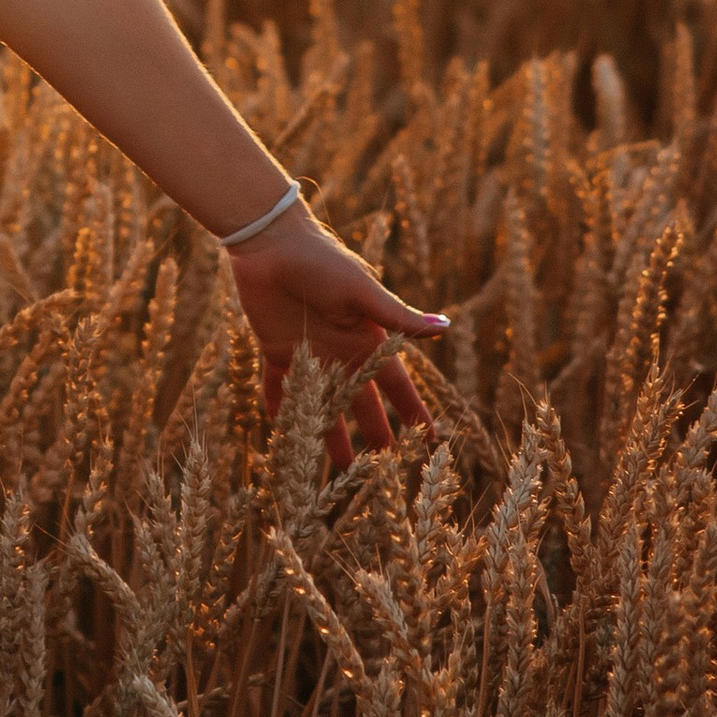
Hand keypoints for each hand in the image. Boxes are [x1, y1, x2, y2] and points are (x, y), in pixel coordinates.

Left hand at [232, 208, 445, 473]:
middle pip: (361, 403)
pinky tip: (280, 432)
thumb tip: (445, 330)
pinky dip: (279, 407)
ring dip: (328, 434)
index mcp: (368, 341)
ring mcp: (309, 354)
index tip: (430, 441)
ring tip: (336, 471)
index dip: (413, 412)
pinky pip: (277, 386)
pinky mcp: (276, 349)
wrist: (271, 243)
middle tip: (380, 473)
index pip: (397, 386)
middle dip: (374, 435)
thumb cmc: (322, 261)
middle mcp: (341, 352)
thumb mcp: (362, 291)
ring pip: (322, 404)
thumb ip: (398, 317)